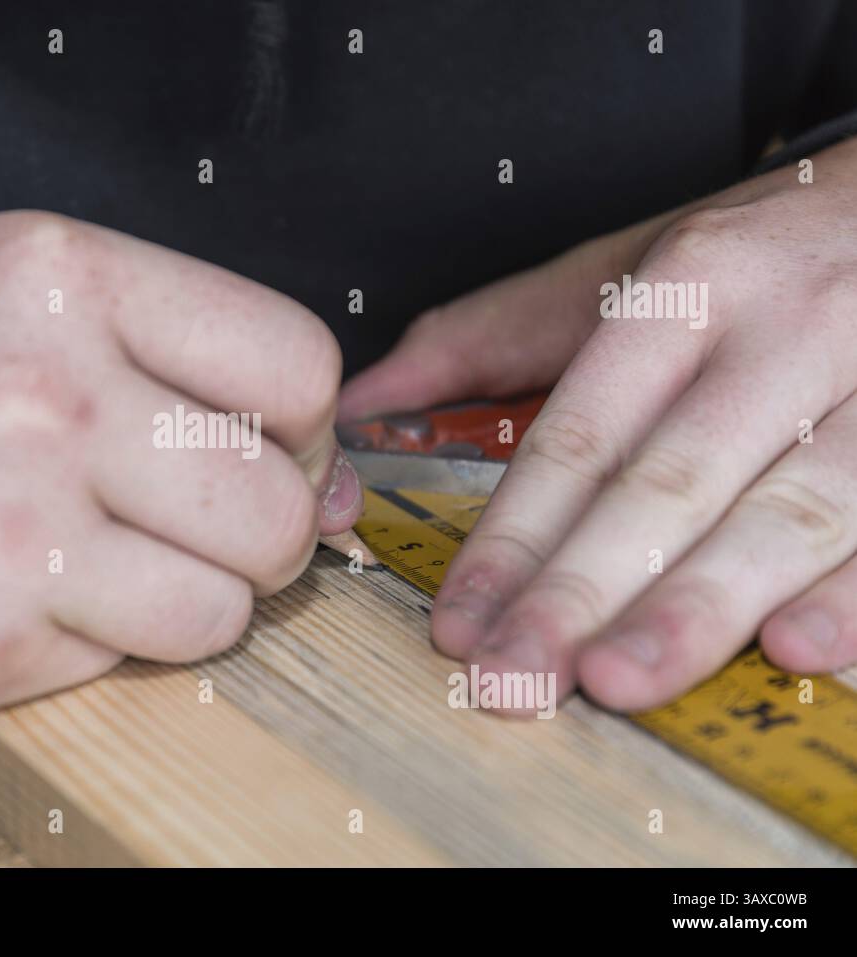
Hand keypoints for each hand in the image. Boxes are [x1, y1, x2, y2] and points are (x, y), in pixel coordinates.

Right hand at [0, 211, 360, 735]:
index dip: (304, 424)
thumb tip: (333, 481)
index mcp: (60, 278)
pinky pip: (134, 662)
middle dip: (266, 531)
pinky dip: (110, 643)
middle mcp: (41, 394)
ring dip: (195, 601)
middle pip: (278, 503)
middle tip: (200, 527)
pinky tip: (35, 602)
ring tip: (114, 567)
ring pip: (225, 607)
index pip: (295, 362)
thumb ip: (176, 363)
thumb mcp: (8, 299)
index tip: (265, 448)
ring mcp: (6, 529)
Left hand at [341, 137, 856, 712]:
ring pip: (787, 510)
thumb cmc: (760, 257)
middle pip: (668, 479)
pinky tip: (799, 648)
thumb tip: (369, 398)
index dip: (514, 537)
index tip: (462, 622)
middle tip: (517, 677)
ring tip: (621, 680)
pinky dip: (855, 592)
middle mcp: (787, 329)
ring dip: (699, 606)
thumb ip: (492, 336)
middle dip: (583, 590)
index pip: (582, 433)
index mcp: (691, 286)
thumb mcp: (625, 266)